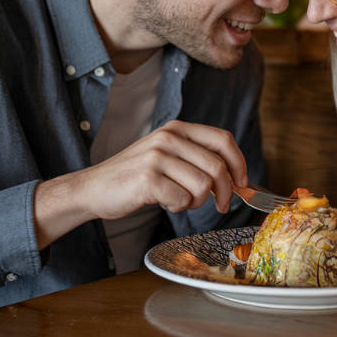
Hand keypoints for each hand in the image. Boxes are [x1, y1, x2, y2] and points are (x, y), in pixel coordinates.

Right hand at [34, 120, 248, 248]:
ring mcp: (157, 157)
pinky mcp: (148, 178)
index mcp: (177, 129)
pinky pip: (183, 199)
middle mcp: (169, 137)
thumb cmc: (134, 177)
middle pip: (218, 166)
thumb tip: (235, 177)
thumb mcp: (166, 155)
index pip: (223, 139)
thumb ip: (196, 158)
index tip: (242, 182)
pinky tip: (164, 202)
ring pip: (203, 185)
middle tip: (220, 206)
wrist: (93, 188)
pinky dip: (178, 207)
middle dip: (225, 192)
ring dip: (197, 201)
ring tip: (179, 200)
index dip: (239, 162)